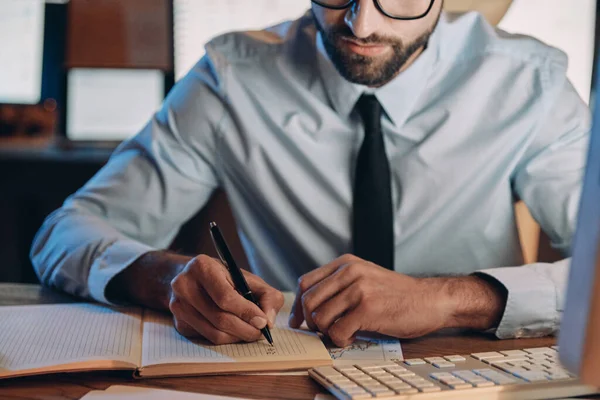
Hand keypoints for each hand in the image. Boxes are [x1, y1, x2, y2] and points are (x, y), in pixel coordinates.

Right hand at [168, 255, 284, 344]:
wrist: (193, 278)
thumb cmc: (225, 278)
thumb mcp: (248, 278)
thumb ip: (267, 295)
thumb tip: (268, 321)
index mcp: (202, 267)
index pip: (225, 297)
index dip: (246, 312)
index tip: (263, 322)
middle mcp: (184, 285)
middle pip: (219, 318)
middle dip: (245, 329)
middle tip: (260, 332)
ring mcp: (178, 305)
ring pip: (213, 333)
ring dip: (236, 337)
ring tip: (250, 332)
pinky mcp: (178, 323)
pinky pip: (206, 338)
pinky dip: (225, 339)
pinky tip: (234, 331)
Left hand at [289, 254, 505, 346]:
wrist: (430, 300)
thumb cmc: (397, 294)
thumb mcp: (365, 277)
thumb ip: (339, 285)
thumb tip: (308, 308)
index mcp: (345, 263)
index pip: (305, 283)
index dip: (299, 305)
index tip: (300, 320)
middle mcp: (349, 272)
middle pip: (308, 300)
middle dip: (310, 322)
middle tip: (322, 331)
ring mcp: (358, 289)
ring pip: (320, 318)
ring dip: (327, 332)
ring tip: (342, 333)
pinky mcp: (368, 309)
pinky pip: (337, 331)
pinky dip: (340, 340)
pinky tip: (352, 337)